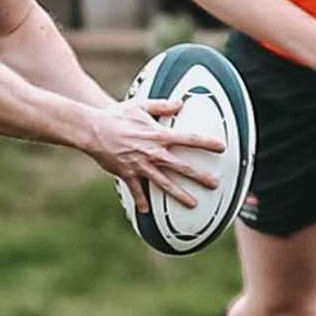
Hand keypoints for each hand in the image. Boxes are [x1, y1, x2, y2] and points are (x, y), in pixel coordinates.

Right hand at [88, 98, 222, 213]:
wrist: (93, 130)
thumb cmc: (117, 116)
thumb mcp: (141, 106)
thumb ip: (162, 105)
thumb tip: (180, 103)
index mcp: (159, 135)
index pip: (189, 139)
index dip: (207, 143)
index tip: (221, 148)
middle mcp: (154, 153)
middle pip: (182, 167)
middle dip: (201, 176)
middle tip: (215, 185)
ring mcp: (141, 166)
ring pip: (165, 184)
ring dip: (179, 195)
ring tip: (192, 204)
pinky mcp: (127, 174)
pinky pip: (137, 191)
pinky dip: (141, 201)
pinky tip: (147, 211)